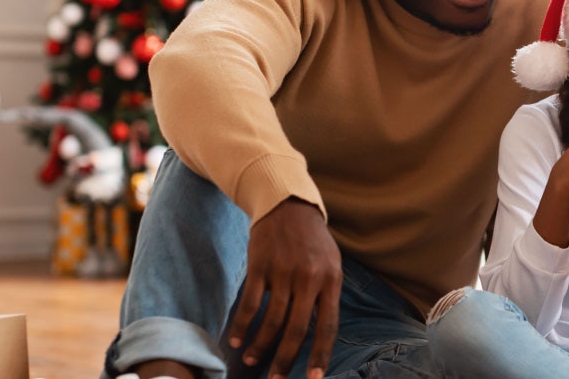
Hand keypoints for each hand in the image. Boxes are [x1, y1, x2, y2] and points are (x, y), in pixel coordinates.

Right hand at [229, 198, 341, 378]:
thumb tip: (318, 334)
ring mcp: (284, 272)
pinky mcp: (260, 266)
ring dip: (260, 346)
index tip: (312, 378)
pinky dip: (243, 325)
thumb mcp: (330, 265)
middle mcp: (310, 278)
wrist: (288, 206)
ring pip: (271, 320)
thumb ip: (325, 296)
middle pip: (297, 329)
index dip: (320, 355)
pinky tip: (237, 340)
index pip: (328, 326)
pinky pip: (250, 303)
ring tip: (252, 361)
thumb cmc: (312, 242)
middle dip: (285, 359)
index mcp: (332, 280)